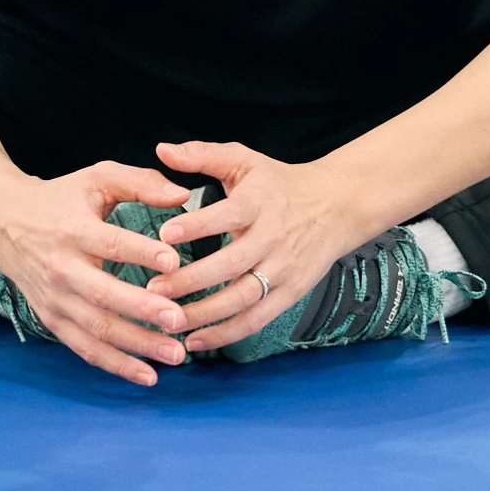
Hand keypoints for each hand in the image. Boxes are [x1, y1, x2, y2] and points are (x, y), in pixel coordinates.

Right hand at [0, 162, 197, 386]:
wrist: (3, 223)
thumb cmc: (61, 198)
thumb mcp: (97, 177)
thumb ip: (141, 181)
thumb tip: (184, 194)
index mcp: (74, 230)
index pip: (110, 244)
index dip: (141, 253)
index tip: (175, 262)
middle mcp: (61, 269)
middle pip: (102, 295)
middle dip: (142, 310)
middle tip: (179, 320)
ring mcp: (55, 299)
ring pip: (96, 329)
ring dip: (136, 346)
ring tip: (175, 355)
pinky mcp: (52, 319)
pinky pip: (84, 347)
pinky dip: (114, 364)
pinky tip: (147, 375)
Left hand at [147, 140, 387, 352]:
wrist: (338, 205)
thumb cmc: (280, 183)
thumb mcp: (245, 161)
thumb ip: (203, 155)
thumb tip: (162, 149)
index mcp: (259, 204)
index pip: (227, 215)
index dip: (197, 226)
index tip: (164, 235)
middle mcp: (273, 238)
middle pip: (230, 265)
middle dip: (189, 281)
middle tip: (151, 291)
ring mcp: (284, 269)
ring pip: (241, 299)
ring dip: (202, 314)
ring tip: (167, 322)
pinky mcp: (291, 292)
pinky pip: (256, 320)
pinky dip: (225, 334)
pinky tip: (194, 341)